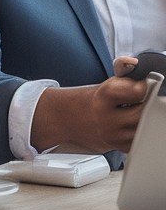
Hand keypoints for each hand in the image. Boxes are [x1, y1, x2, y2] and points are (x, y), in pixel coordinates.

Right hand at [33, 65, 147, 152]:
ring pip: (144, 128)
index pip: (137, 91)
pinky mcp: (118, 147)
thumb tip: (132, 62)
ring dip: (142, 119)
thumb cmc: (88, 100)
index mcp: (103, 97)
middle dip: (144, 104)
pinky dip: (138, 133)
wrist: (64, 120)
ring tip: (132, 113)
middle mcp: (107, 119)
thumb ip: (122, 69)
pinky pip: (139, 140)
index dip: (142, 86)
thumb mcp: (103, 83)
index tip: (138, 85)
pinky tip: (129, 126)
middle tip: (138, 101)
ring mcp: (112, 136)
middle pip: (144, 112)